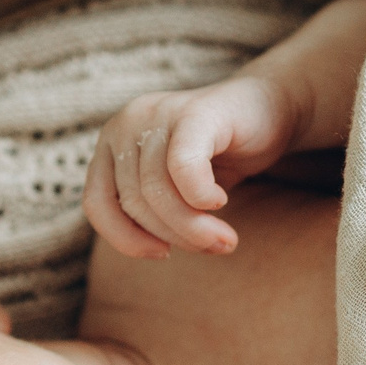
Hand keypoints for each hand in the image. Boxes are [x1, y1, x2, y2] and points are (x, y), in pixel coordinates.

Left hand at [82, 77, 299, 258]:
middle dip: (175, 235)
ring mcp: (158, 114)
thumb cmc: (220, 155)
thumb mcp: (176, 189)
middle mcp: (126, 123)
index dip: (125, 239)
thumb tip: (154, 250)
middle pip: (134, 200)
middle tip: (215, 247)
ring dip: (193, 226)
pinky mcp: (194, 113)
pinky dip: (199, 196)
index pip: (96, 203)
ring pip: (157, 190)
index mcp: (112, 144)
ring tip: (223, 239)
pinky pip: (183, 167)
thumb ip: (154, 211)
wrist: (269, 109)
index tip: (162, 255)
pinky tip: (220, 201)